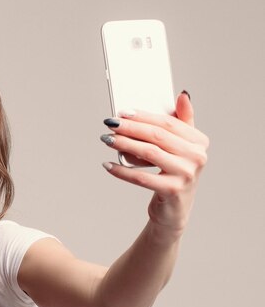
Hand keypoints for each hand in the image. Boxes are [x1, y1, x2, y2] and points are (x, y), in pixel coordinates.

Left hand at [100, 91, 209, 234]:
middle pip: (157, 136)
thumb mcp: (181, 148)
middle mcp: (197, 156)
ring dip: (124, 145)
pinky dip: (122, 171)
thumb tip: (182, 95)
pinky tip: (108, 164)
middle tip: (110, 123)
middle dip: (130, 128)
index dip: (144, 116)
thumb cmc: (173, 174)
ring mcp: (186, 174)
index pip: (168, 123)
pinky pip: (141, 177)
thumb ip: (183, 122)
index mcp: (199, 141)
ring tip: (107, 139)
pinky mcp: (172, 190)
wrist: (174, 211)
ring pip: (148, 153)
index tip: (123, 112)